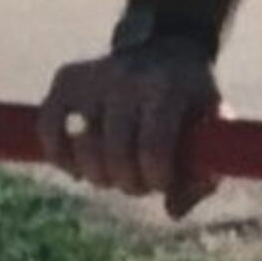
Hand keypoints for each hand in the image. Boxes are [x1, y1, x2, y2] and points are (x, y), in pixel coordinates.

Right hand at [37, 42, 220, 217]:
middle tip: (139, 184)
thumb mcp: (213, 128)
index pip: (152, 148)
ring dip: (98, 177)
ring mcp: (94, 77)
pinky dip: (59, 155)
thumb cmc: (191, 100)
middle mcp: (128, 79)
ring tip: (114, 176)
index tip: (162, 184)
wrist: (167, 48)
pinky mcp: (67, 78)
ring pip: (82, 147)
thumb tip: (173, 212)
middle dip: (129, 183)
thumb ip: (204, 174)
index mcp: (169, 89)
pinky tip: (77, 169)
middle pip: (116, 153)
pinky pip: (48, 126)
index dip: (155, 179)